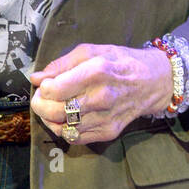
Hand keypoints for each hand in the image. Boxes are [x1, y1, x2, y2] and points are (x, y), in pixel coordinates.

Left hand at [29, 43, 172, 144]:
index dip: (43, 88)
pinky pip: (75, 138)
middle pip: (55, 112)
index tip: (45, 83)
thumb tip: (36, 77)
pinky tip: (66, 118)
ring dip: (49, 119)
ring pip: (62, 128)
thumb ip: (62, 63)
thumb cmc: (120, 61)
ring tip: (51, 107)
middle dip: (40, 106)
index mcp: (97, 71)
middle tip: (40, 98)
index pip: (54, 89)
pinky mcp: (108, 132)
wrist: (153, 82)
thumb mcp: (92, 51)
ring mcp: (105, 118)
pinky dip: (64, 130)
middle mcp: (101, 97)